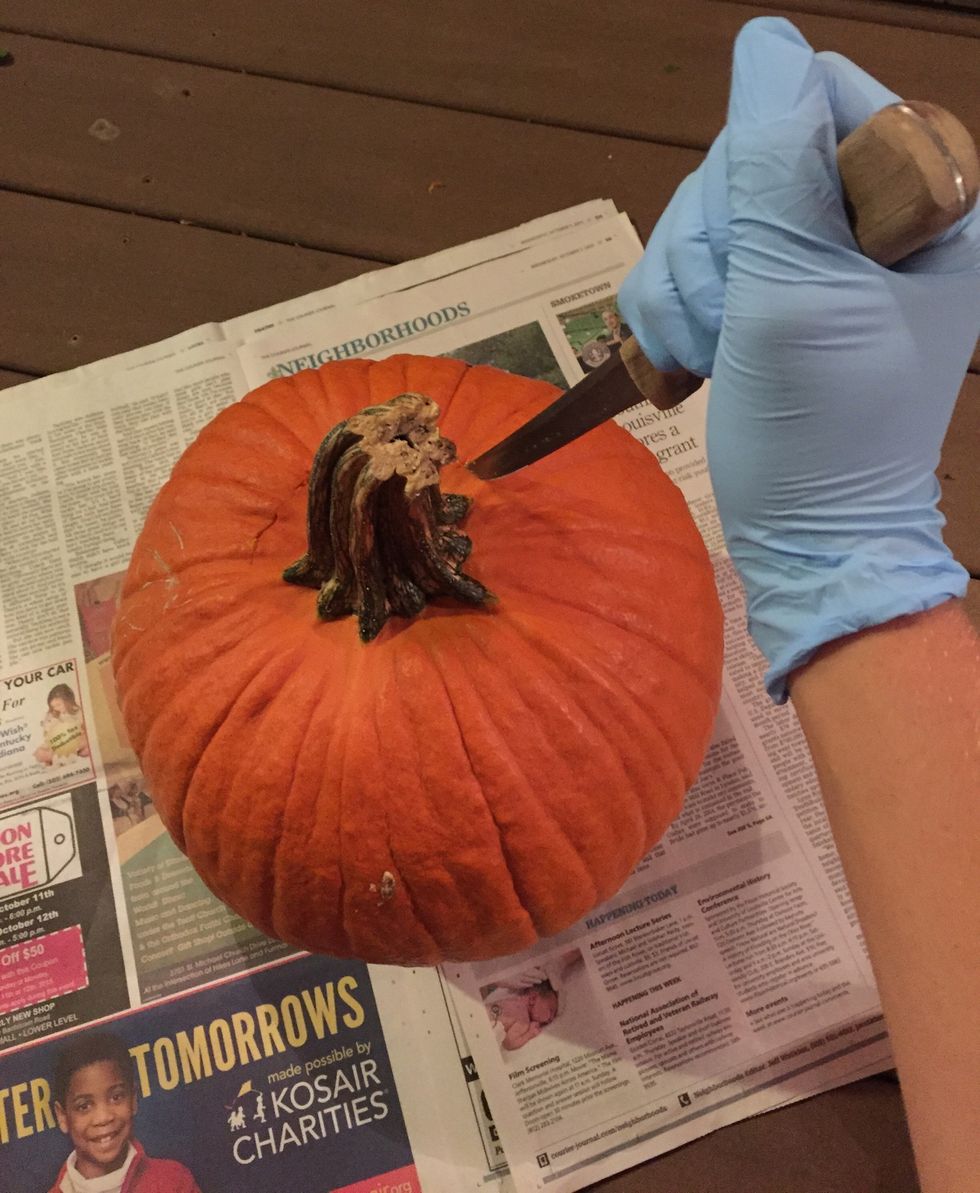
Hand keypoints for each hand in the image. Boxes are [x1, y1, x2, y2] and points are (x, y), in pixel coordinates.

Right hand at [618, 17, 979, 700]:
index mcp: (919, 203)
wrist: (806, 536)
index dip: (762, 163)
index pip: (823, 101)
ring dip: (683, 286)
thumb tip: (763, 43)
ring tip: (710, 351)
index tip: (758, 252)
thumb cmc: (821, 432)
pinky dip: (668, 311)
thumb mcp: (799, 294)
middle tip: (732, 318)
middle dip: (714, 242)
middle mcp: (866, 219)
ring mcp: (807, 262)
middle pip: (748, 156)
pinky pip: (679, 262)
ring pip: (702, 212)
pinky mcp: (756, 300)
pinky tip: (692, 358)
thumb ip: (778, 166)